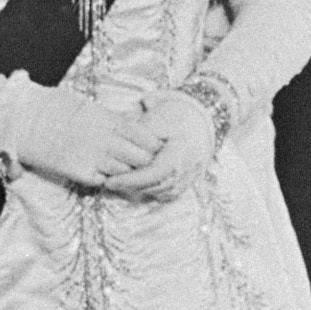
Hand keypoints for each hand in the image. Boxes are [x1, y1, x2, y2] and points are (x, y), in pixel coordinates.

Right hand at [7, 91, 169, 194]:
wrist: (25, 119)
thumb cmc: (54, 108)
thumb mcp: (89, 107)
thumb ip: (111, 118)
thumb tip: (131, 124)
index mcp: (108, 120)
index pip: (145, 136)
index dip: (151, 144)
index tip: (151, 147)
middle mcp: (105, 139)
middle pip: (141, 157)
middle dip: (144, 161)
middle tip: (140, 162)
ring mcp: (93, 157)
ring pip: (125, 172)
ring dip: (125, 172)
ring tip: (119, 169)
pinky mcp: (79, 172)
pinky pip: (104, 181)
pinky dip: (107, 180)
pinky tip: (101, 173)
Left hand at [96, 93, 218, 202]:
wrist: (200, 120)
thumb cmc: (176, 116)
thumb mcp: (157, 117)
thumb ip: (138, 130)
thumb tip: (117, 138)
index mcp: (181, 151)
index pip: (153, 173)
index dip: (131, 180)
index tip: (110, 180)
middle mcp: (188, 168)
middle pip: (157, 186)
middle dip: (132, 187)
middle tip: (110, 183)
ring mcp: (191, 176)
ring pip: (163, 192)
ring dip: (142, 190)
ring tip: (123, 183)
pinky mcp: (189, 181)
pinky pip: (170, 193)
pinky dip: (154, 192)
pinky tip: (140, 186)